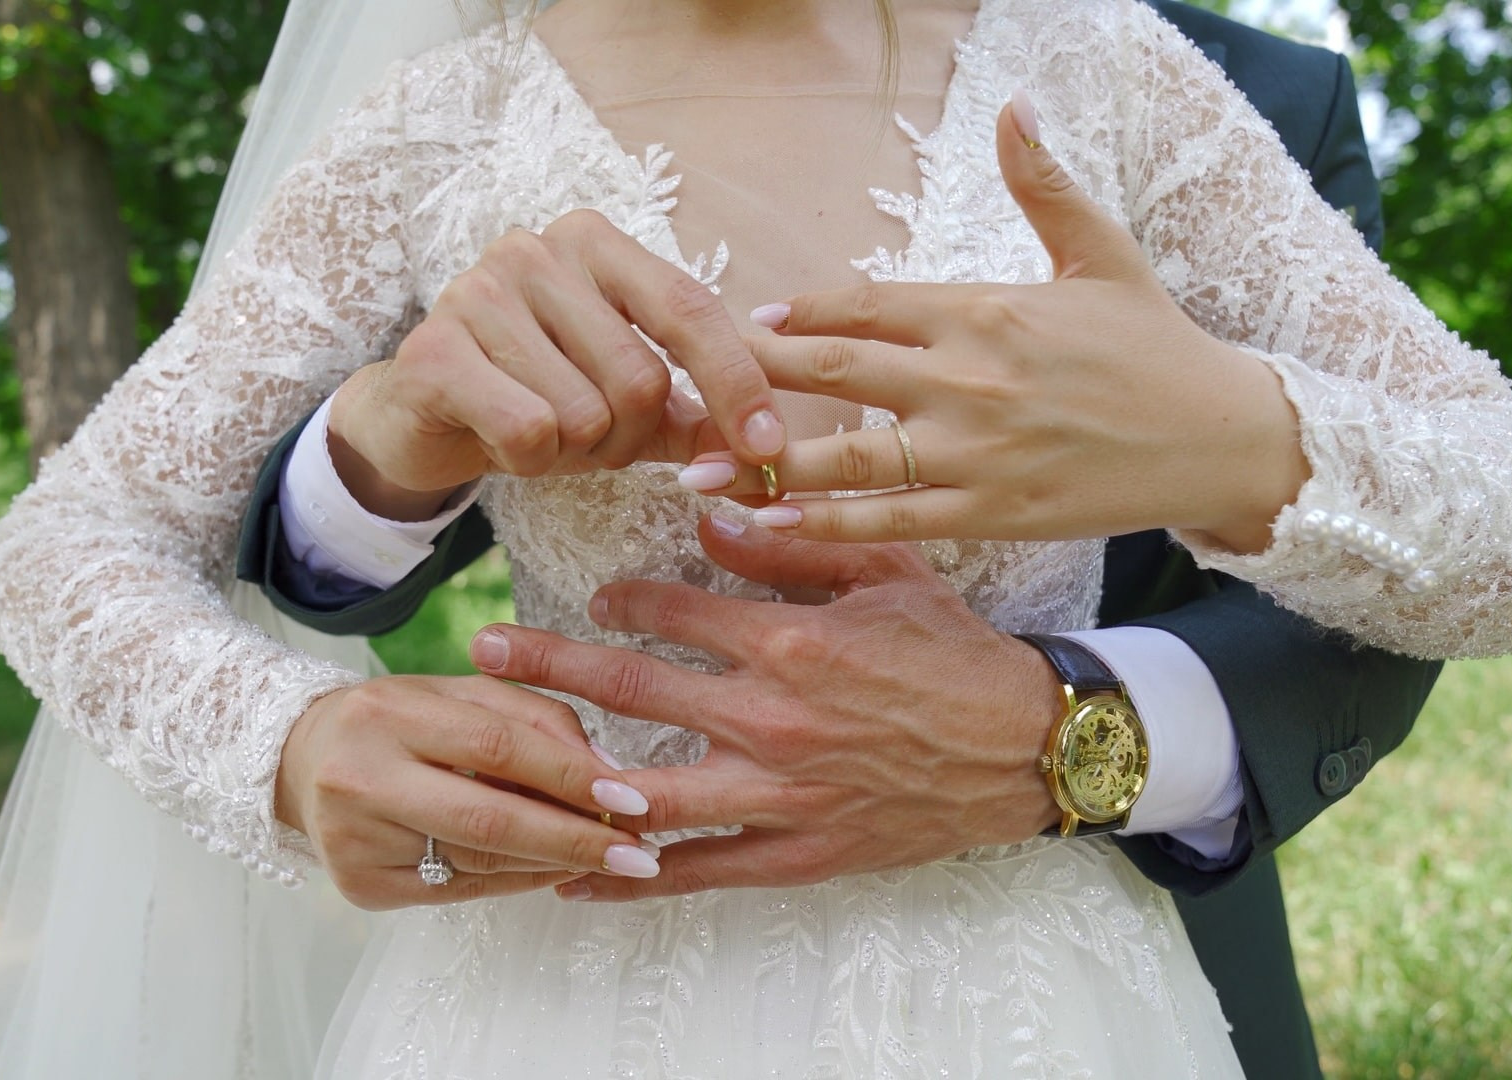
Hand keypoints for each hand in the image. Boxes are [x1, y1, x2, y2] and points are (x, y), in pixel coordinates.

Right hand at [275, 675, 661, 909]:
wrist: (301, 759)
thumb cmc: (398, 721)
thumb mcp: (459, 694)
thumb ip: (536, 717)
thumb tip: (607, 772)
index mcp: (389, 714)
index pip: (498, 746)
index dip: (571, 775)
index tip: (633, 798)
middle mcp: (362, 778)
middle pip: (489, 818)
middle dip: (575, 839)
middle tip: (639, 854)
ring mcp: (355, 840)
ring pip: (479, 862)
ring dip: (554, 863)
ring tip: (609, 860)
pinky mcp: (360, 887)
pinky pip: (460, 890)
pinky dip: (516, 881)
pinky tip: (555, 871)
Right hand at [325, 209, 785, 520]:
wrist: (422, 416)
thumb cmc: (540, 396)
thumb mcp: (629, 405)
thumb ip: (699, 418)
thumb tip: (769, 458)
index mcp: (596, 243)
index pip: (690, 309)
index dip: (737, 384)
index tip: (769, 449)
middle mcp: (536, 249)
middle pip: (641, 380)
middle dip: (628, 438)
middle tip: (588, 437)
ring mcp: (478, 290)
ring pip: (586, 414)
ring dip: (573, 451)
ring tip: (537, 428)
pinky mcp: (433, 350)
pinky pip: (531, 431)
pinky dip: (527, 459)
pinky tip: (497, 436)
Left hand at [466, 516, 1064, 901]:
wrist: (1026, 747)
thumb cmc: (956, 653)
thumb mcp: (886, 573)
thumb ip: (791, 545)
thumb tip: (709, 511)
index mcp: (789, 641)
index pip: (672, 613)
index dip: (621, 600)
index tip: (597, 598)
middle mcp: (771, 718)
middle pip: (633, 689)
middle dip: (551, 664)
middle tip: (485, 650)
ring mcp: (780, 793)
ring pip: (647, 790)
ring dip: (570, 771)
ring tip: (506, 759)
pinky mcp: (797, 852)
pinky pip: (700, 872)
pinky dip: (632, 879)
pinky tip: (573, 875)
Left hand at [675, 97, 1307, 553]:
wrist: (1222, 437)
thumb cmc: (1156, 344)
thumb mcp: (1103, 251)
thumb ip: (1043, 181)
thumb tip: (1016, 103)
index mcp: (983, 308)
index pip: (862, 303)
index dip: (796, 313)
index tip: (745, 320)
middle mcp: (968, 378)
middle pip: (832, 372)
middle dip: (749, 378)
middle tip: (682, 386)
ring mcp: (976, 452)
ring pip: (846, 456)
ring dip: (764, 461)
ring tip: (694, 469)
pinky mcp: (992, 514)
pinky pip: (890, 520)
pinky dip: (825, 524)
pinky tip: (770, 523)